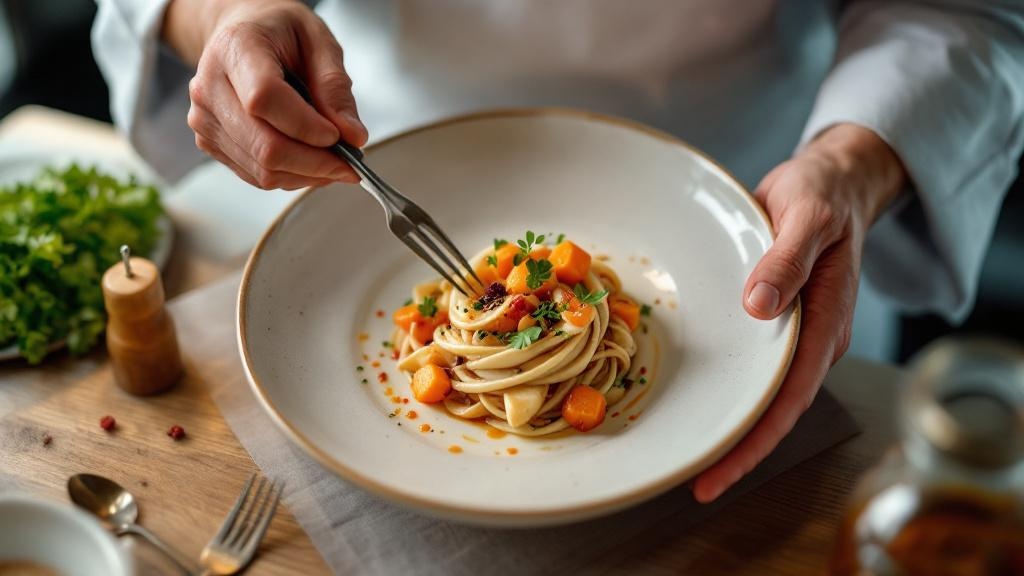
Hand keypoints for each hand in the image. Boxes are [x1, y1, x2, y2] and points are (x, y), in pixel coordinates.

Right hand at [163, 0, 366, 189]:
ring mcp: (205, 118)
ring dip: (307, 174)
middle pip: (264, 146)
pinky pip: (256, 176)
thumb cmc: (278, 31)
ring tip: (334, 161)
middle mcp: (210, 85)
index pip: (264, 99)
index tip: (338, 136)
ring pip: (262, 170)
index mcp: (236, 48)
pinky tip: (309, 160)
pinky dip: (291, 176)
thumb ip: (335, 88)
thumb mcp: (319, 41)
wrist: (242, 32)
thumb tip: (352, 136)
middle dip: (316, 163)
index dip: (306, 127)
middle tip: (349, 163)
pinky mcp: (210, 142)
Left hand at [692, 124, 905, 502]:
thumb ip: (787, 259)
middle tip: (693, 483)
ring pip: (756, 392)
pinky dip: (722, 387)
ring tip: (685, 455)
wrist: (826, 183)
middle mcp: (807, 340)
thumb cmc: (821, 197)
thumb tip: (761, 307)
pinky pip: (745, 364)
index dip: (754, 441)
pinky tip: (692, 399)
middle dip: (736, 450)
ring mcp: (786, 335)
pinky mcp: (767, 322)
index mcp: (824, 323)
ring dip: (726, 425)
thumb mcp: (808, 217)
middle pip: (771, 409)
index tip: (718, 472)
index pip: (789, 397)